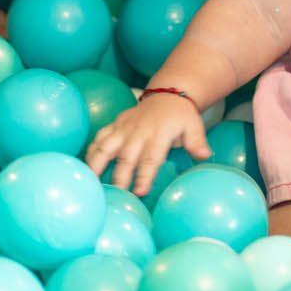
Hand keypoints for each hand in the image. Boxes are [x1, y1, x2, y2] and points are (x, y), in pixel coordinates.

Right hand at [84, 91, 211, 195]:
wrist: (167, 94)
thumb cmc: (181, 116)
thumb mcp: (194, 126)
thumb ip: (197, 142)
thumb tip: (205, 155)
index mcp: (158, 134)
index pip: (150, 158)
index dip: (144, 175)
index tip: (139, 192)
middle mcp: (138, 132)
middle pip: (126, 157)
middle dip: (119, 177)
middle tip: (115, 196)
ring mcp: (124, 128)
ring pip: (106, 146)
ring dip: (97, 164)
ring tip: (90, 182)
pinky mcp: (115, 125)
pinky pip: (99, 137)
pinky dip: (91, 151)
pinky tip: (86, 167)